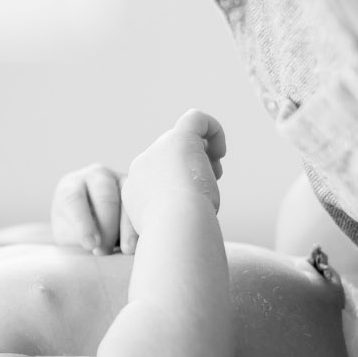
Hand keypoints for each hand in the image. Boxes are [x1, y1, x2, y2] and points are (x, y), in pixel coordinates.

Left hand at [51, 163, 134, 254]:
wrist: (91, 228)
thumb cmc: (75, 233)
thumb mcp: (69, 236)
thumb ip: (76, 240)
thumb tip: (94, 250)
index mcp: (71, 185)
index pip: (74, 199)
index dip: (83, 223)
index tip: (90, 244)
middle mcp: (96, 177)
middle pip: (105, 196)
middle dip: (107, 225)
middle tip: (106, 250)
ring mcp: (120, 181)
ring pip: (127, 200)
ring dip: (128, 227)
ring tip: (126, 249)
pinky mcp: (139, 192)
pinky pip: (143, 207)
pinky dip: (140, 226)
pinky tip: (139, 243)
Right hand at [123, 109, 225, 233]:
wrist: (175, 230)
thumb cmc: (178, 237)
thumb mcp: (171, 227)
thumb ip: (176, 214)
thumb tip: (195, 206)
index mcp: (137, 190)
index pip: (164, 178)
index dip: (184, 186)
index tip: (194, 205)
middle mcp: (142, 168)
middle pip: (175, 158)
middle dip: (195, 171)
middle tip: (205, 191)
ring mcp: (157, 151)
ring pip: (187, 142)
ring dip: (205, 159)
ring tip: (211, 181)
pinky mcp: (178, 139)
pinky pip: (196, 118)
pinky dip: (213, 129)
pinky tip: (220, 152)